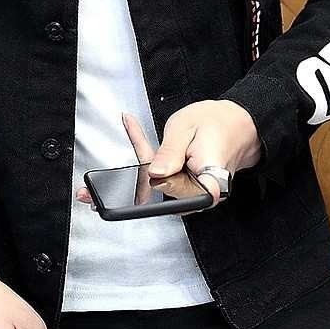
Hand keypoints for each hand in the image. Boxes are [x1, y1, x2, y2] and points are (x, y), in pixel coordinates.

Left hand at [75, 100, 260, 212]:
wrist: (243, 124)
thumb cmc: (219, 123)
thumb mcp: (188, 128)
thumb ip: (170, 152)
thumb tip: (153, 174)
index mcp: (204, 185)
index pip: (167, 196)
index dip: (135, 200)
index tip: (108, 205)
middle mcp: (196, 194)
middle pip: (154, 195)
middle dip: (119, 195)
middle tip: (86, 198)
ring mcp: (190, 191)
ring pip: (152, 185)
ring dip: (124, 179)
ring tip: (92, 186)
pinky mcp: (184, 183)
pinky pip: (159, 174)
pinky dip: (143, 153)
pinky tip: (129, 124)